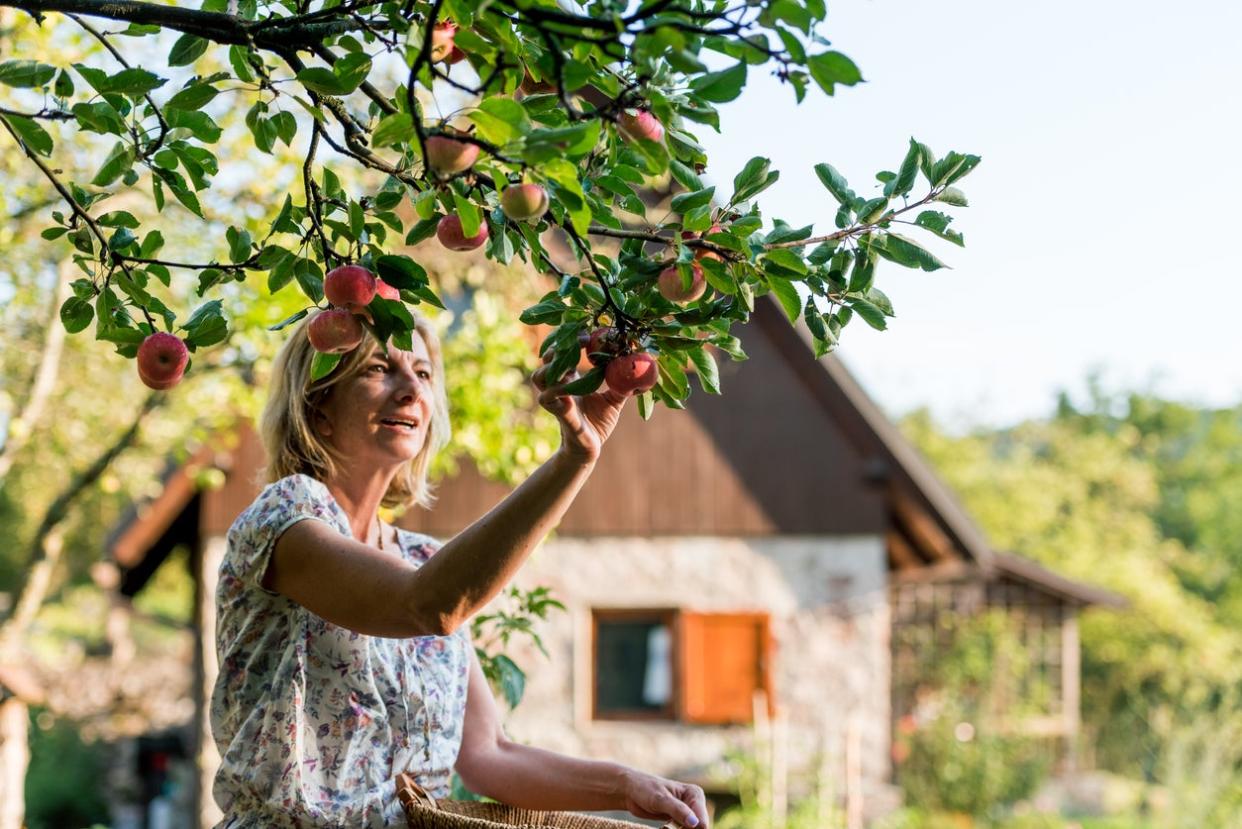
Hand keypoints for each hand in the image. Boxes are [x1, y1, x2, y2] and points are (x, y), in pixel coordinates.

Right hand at [531, 349, 628, 463]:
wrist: (589, 449)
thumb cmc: (598, 423)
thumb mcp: (613, 400)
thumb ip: (621, 383)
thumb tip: (636, 367)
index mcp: (569, 381)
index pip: (560, 355)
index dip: (569, 342)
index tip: (587, 335)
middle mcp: (558, 388)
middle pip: (545, 361)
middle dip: (558, 348)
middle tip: (579, 341)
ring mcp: (556, 401)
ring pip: (539, 378)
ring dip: (552, 367)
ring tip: (572, 363)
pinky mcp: (560, 415)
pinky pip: (548, 399)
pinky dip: (557, 390)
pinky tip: (571, 386)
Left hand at [619, 769, 708, 827]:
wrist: (631, 792)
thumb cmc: (645, 789)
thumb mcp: (660, 799)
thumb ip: (678, 810)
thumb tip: (695, 823)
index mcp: (694, 794)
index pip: (701, 819)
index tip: (676, 826)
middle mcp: (694, 803)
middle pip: (698, 827)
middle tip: (666, 825)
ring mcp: (687, 813)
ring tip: (665, 824)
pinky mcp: (679, 821)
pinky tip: (664, 827)